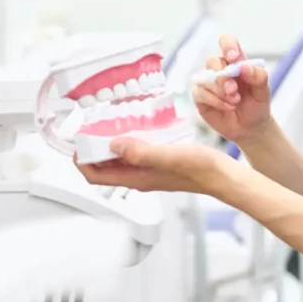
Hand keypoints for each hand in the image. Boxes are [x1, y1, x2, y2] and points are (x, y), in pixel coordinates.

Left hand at [75, 137, 231, 194]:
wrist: (223, 175)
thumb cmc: (200, 169)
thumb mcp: (168, 156)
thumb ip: (140, 152)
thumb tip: (113, 144)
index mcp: (137, 178)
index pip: (96, 176)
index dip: (82, 161)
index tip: (79, 141)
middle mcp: (140, 176)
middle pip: (105, 167)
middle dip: (94, 149)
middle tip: (93, 128)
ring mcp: (150, 170)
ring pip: (121, 159)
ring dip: (112, 143)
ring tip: (113, 123)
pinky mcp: (160, 163)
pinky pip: (137, 153)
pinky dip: (131, 140)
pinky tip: (140, 127)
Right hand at [192, 34, 272, 143]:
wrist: (250, 127)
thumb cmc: (257, 105)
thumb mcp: (264, 91)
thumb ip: (258, 76)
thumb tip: (243, 67)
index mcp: (236, 61)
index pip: (227, 42)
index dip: (227, 45)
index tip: (233, 58)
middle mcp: (220, 68)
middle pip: (213, 61)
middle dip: (224, 77)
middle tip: (234, 91)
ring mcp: (209, 82)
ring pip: (206, 78)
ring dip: (221, 92)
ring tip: (235, 102)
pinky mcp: (200, 96)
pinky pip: (200, 93)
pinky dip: (215, 101)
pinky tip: (227, 107)